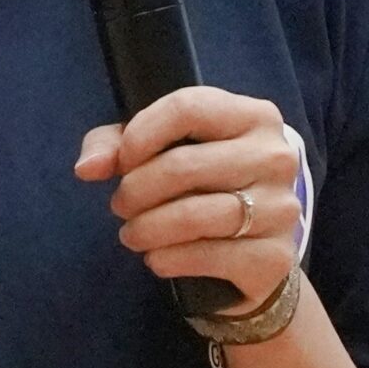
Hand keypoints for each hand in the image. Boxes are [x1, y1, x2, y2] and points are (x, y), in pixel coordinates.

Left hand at [78, 85, 301, 315]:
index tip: (121, 161)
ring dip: (146, 228)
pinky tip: (156, 258)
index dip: (141, 134)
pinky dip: (168, 259)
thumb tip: (87, 167)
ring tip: (131, 234)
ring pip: (193, 215)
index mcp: (255, 116)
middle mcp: (276, 157)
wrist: (256, 255)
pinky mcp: (274, 257)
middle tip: (120, 205)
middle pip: (183, 165)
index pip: (187, 108)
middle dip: (135, 189)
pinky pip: (207, 256)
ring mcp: (281, 208)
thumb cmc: (207, 188)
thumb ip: (119, 145)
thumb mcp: (166, 151)